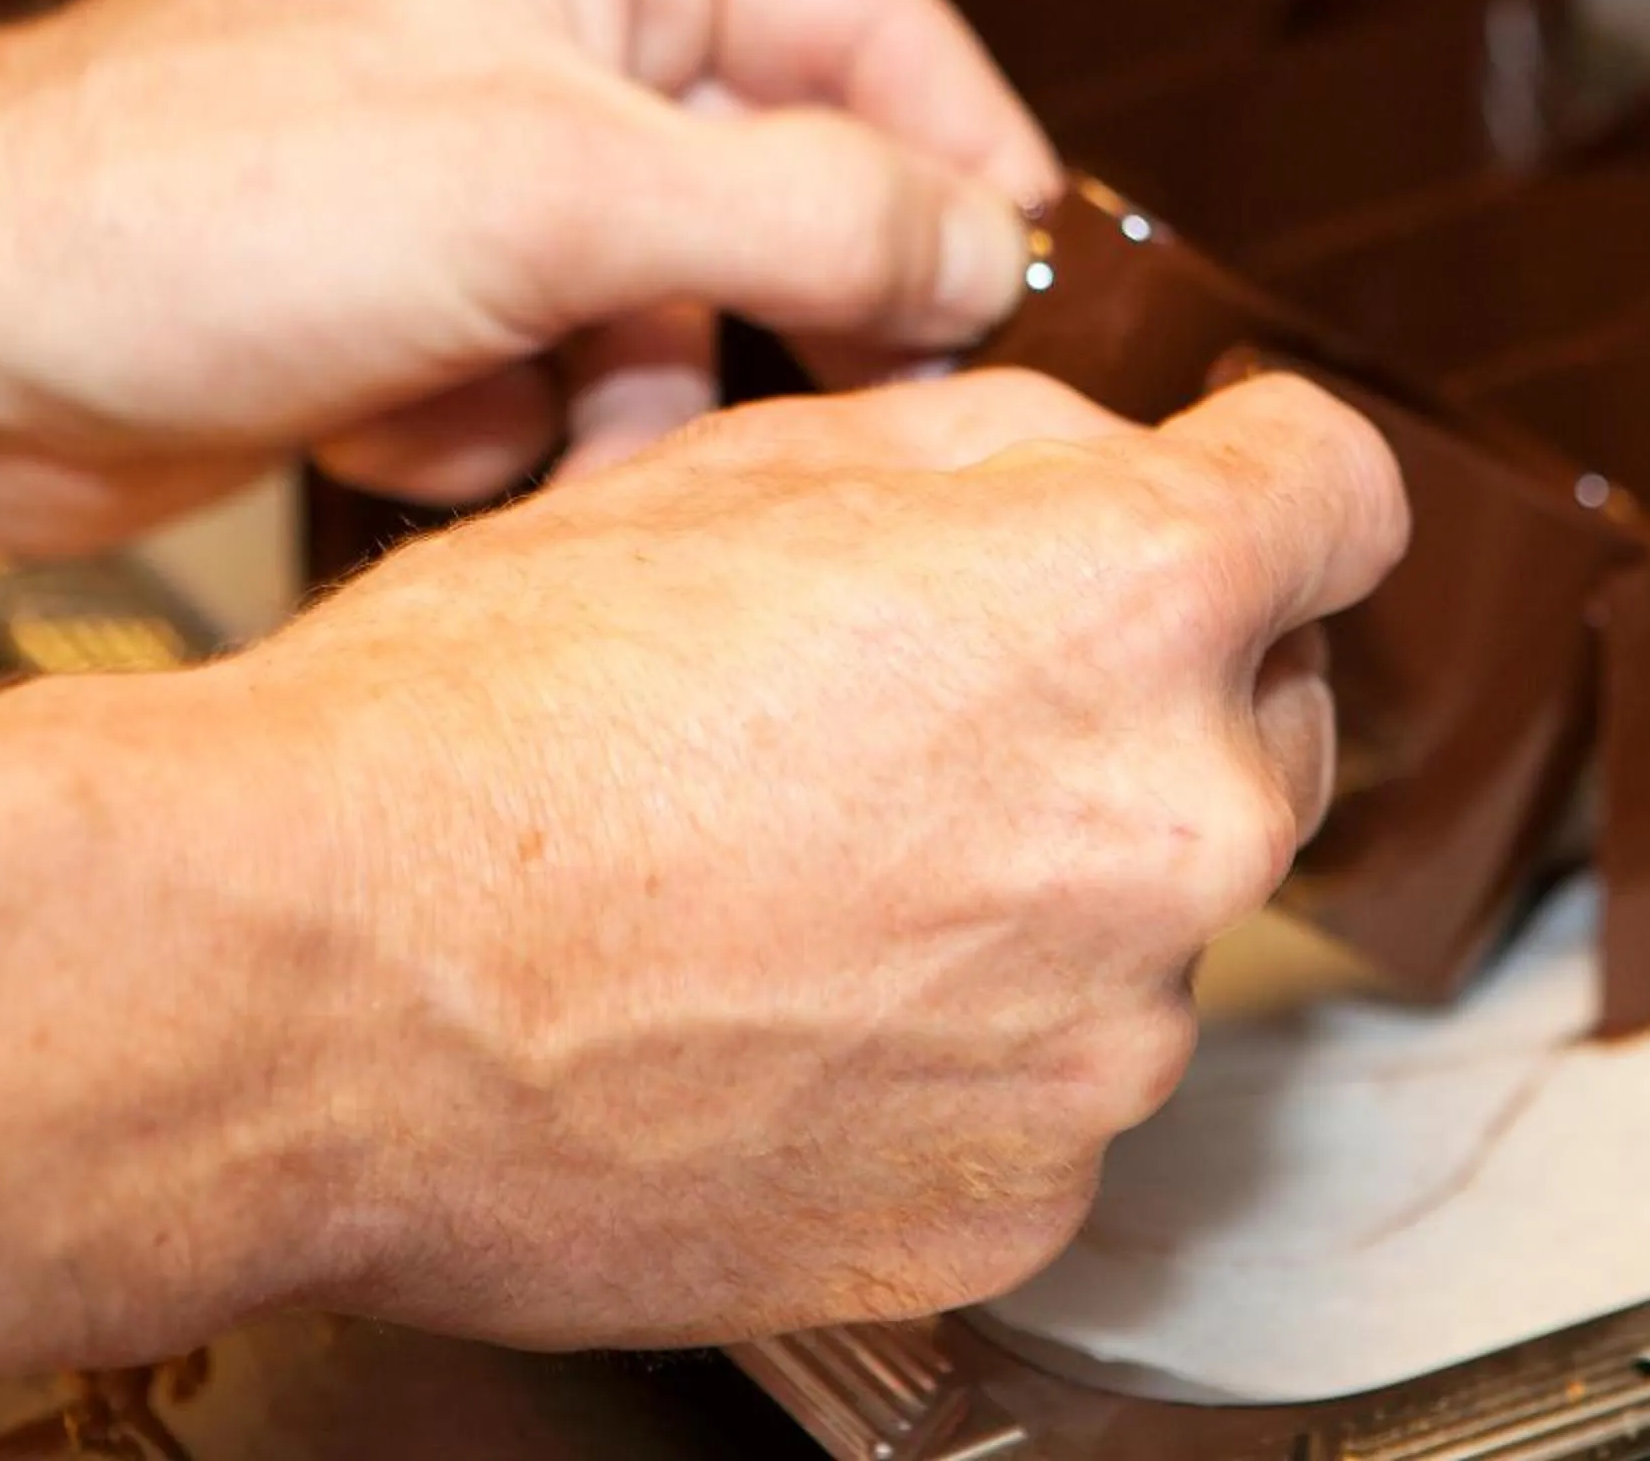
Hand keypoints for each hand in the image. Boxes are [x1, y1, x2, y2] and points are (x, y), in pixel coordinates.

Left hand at [0, 0, 1055, 549]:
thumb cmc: (195, 198)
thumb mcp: (561, 197)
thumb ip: (817, 216)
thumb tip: (995, 254)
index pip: (882, 26)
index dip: (969, 181)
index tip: (1038, 326)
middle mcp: (559, 1)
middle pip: (795, 177)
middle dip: (767, 316)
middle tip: (824, 437)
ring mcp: (495, 142)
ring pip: (692, 300)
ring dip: (624, 390)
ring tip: (532, 418)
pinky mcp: (436, 268)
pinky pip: (577, 364)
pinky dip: (514, 419)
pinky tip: (400, 414)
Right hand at [188, 368, 1405, 1342]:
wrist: (310, 983)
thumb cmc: (485, 710)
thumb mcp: (735, 461)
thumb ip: (985, 444)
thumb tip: (1090, 462)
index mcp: (1124, 600)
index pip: (1339, 497)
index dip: (1266, 481)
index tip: (1224, 504)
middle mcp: (1166, 828)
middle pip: (1262, 718)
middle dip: (1140, 691)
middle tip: (934, 701)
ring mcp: (1099, 1045)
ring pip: (1143, 920)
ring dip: (1036, 884)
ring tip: (809, 877)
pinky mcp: (1013, 1205)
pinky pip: (1044, 1091)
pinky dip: (960, 1051)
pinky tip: (788, 1011)